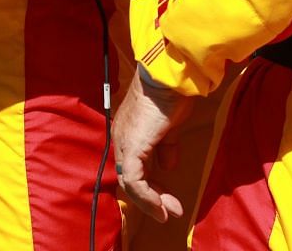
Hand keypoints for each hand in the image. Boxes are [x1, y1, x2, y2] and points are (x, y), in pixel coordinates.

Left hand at [114, 66, 191, 222]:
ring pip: (130, 184)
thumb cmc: (170, 95)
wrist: (168, 79)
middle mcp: (121, 140)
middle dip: (152, 198)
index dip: (150, 186)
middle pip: (130, 179)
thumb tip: (168, 167)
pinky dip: (147, 197)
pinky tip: (161, 205)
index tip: (166, 199)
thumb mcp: (169, 126)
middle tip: (170, 211)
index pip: (133, 167)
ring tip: (169, 212)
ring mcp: (123, 144)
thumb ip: (166, 147)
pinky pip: (135, 181)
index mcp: (128, 133)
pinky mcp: (131, 149)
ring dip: (151, 202)